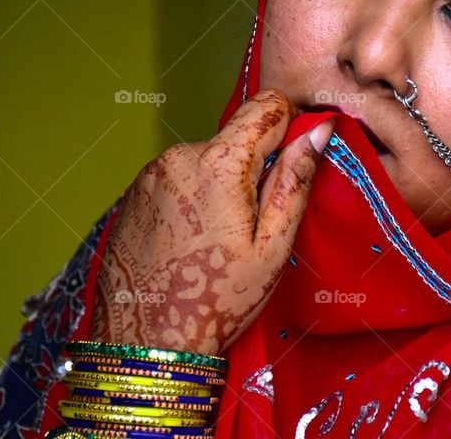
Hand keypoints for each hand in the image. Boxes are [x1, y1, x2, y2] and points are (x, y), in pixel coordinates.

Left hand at [89, 88, 334, 354]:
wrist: (146, 343)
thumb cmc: (216, 300)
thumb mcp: (272, 245)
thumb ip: (294, 180)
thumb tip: (318, 131)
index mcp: (219, 162)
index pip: (266, 107)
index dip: (288, 126)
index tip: (293, 158)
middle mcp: (179, 156)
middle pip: (233, 140)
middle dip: (251, 169)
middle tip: (251, 225)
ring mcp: (149, 175)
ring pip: (204, 161)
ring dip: (219, 185)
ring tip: (216, 241)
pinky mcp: (132, 194)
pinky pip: (175, 181)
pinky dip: (190, 200)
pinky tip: (190, 243)